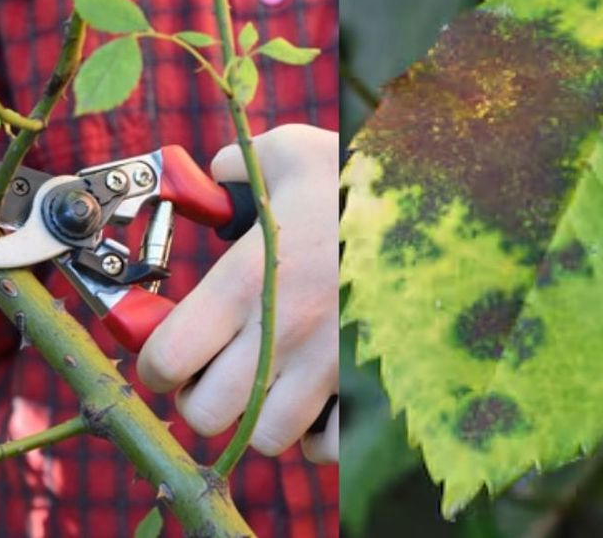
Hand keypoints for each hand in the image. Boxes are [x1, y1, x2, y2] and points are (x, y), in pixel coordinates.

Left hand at [136, 124, 338, 463]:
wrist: (446, 207)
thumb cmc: (363, 179)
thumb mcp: (292, 154)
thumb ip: (236, 166)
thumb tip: (211, 178)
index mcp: (249, 280)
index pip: (167, 358)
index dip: (157, 361)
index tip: (168, 349)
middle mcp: (283, 333)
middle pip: (208, 413)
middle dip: (200, 396)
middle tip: (214, 369)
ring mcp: (330, 367)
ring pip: (266, 437)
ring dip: (256, 418)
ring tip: (266, 384)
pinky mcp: (372, 386)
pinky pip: (327, 448)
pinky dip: (314, 436)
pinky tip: (314, 401)